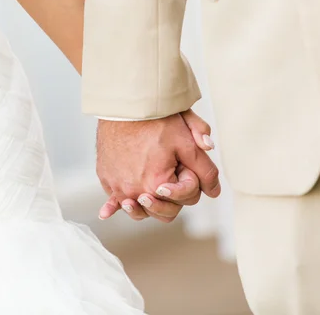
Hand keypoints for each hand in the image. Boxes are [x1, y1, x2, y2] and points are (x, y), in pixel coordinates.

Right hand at [96, 111, 219, 221]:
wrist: (124, 106)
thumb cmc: (154, 120)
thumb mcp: (187, 142)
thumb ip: (205, 169)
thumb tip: (214, 191)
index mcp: (157, 186)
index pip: (186, 200)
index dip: (192, 183)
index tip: (185, 165)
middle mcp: (134, 192)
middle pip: (162, 211)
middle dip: (172, 200)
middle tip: (171, 182)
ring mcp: (116, 185)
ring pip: (137, 209)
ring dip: (144, 206)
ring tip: (146, 199)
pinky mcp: (105, 177)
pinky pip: (113, 197)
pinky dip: (114, 203)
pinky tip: (107, 213)